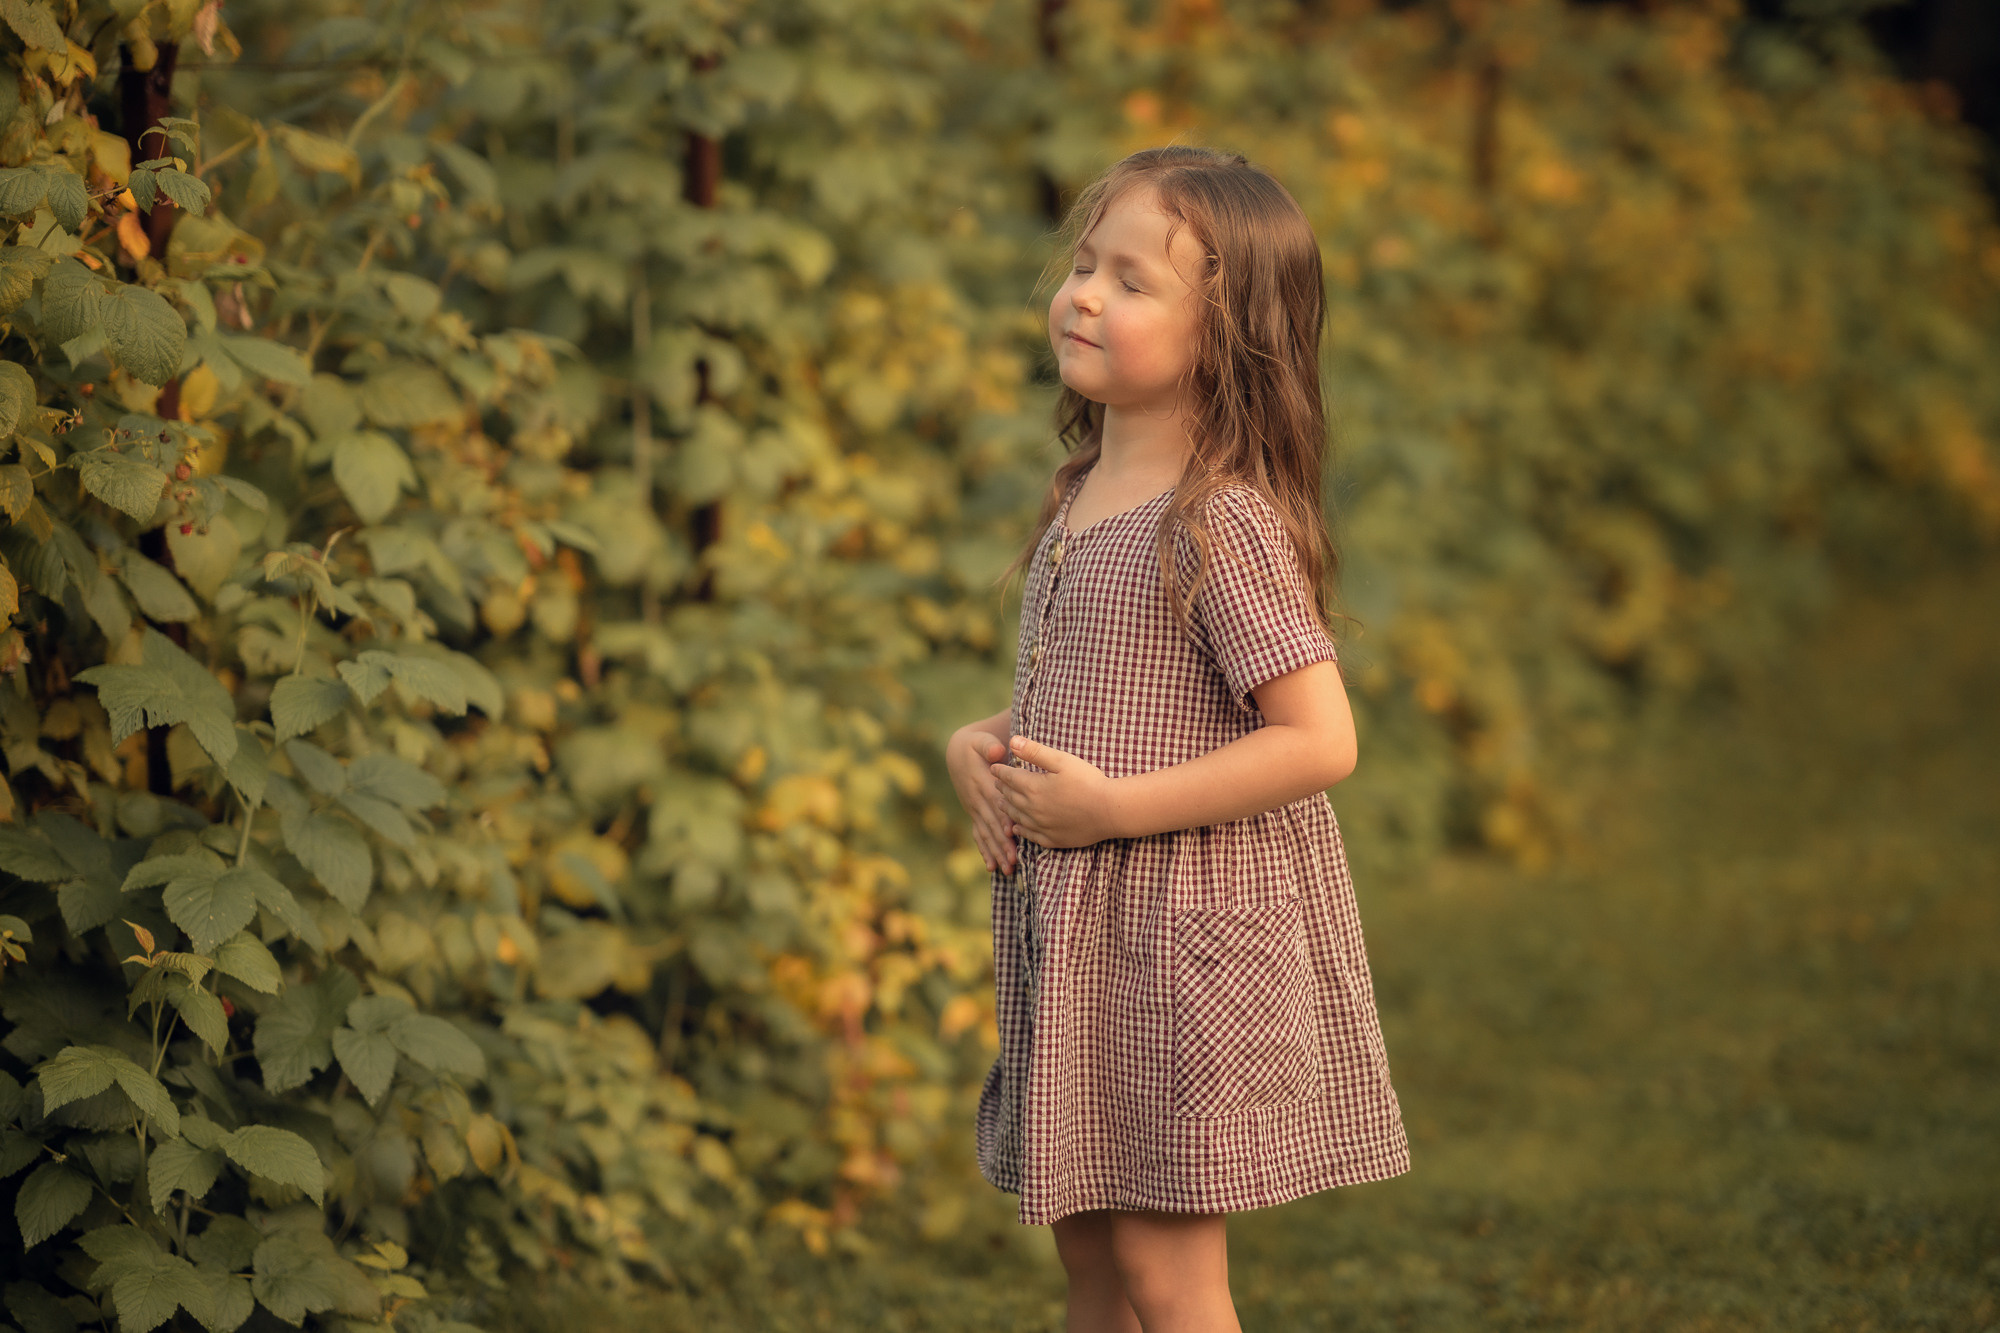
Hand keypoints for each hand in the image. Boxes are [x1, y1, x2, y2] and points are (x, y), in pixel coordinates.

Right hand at [946, 726, 1016, 872]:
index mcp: (982, 783)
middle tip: (1013, 861)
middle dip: (1002, 843)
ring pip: (986, 834)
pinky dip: (985, 851)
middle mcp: (977, 800)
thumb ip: (989, 745)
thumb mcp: (980, 740)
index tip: (1011, 833)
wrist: (957, 752)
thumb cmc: (975, 745)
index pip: (994, 804)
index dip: (1002, 818)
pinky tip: (992, 868)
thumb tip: (996, 752)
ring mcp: (974, 809)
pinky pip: (978, 834)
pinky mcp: (974, 814)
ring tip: (1007, 869)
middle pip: (992, 824)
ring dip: (996, 852)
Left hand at [989, 736, 1119, 848]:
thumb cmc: (1088, 781)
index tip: (993, 767)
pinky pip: (1029, 836)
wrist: (1109, 811)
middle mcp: (1032, 809)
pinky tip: (1016, 828)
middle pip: (1010, 798)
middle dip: (1001, 789)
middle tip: (996, 784)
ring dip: (1006, 809)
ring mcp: (1041, 827)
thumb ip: (1035, 751)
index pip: (1009, 778)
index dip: (1000, 772)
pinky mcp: (1052, 839)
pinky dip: (1019, 831)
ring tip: (1001, 803)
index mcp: (1033, 788)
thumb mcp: (1061, 760)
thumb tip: (1012, 741)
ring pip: (1016, 817)